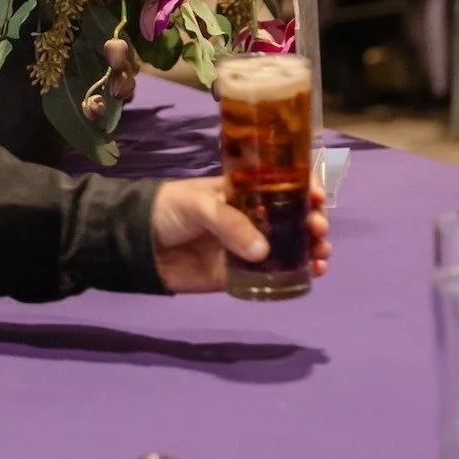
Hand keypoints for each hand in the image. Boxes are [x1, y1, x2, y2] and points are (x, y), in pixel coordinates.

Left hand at [150, 177, 330, 294]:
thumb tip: (263, 253)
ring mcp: (246, 245)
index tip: (318, 195)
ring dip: (311, 248)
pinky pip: (272, 276)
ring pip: (289, 245)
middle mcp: (250, 215)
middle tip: (318, 228)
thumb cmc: (166, 209)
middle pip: (292, 215)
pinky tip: (311, 275)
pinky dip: (295, 275)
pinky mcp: (238, 274)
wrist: (136, 244)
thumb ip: (228, 223)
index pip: (281, 182)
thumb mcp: (197, 203)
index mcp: (242, 188)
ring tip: (322, 255)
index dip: (304, 185)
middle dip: (312, 220)